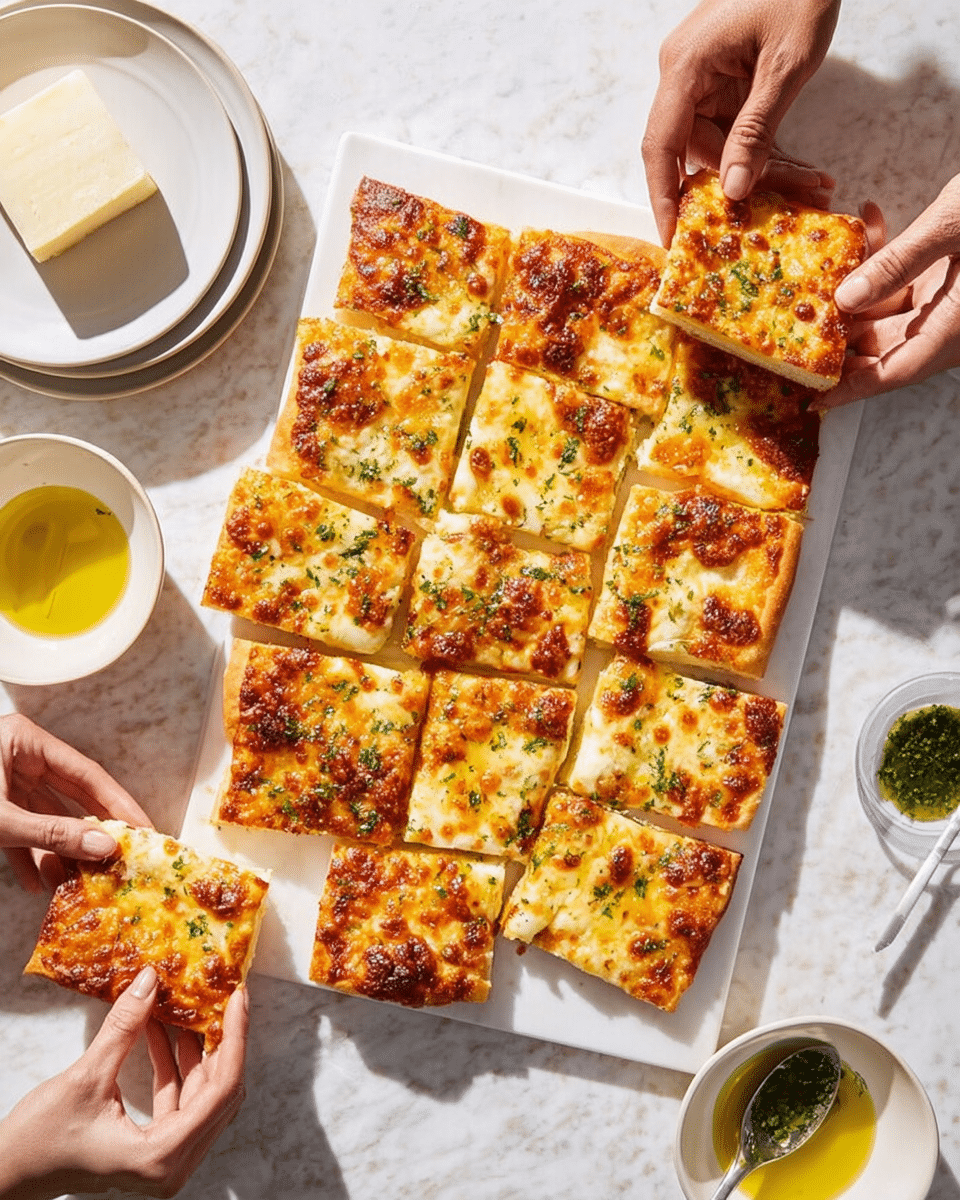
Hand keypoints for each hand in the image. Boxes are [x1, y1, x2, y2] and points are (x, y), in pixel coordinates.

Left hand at [0, 712, 150, 891]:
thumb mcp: (0, 818)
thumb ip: (50, 833)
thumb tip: (102, 847)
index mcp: (23, 741)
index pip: (86, 773)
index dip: (116, 804)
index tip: (142, 829)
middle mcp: (18, 758)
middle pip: (70, 797)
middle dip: (89, 832)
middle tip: (120, 856)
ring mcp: (3, 782)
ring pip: (44, 818)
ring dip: (57, 852)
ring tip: (77, 880)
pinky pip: (18, 831)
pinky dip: (27, 857)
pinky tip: (37, 883)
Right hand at [0, 967, 247, 1198]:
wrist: (7, 1175)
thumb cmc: (39, 1141)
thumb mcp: (85, 1078)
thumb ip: (124, 1028)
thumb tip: (151, 980)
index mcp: (162, 1156)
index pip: (222, 1089)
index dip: (235, 1038)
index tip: (239, 999)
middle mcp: (171, 1164)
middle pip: (219, 1093)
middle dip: (220, 1041)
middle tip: (221, 997)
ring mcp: (163, 1159)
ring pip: (200, 1096)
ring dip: (194, 1051)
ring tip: (190, 1006)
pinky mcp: (151, 1148)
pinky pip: (178, 1101)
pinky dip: (174, 1066)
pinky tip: (162, 1029)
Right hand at [642, 0, 840, 243]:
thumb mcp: (785, 66)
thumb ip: (756, 130)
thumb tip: (735, 190)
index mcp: (684, 69)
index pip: (660, 148)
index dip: (664, 199)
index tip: (673, 240)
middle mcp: (683, 76)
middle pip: (696, 152)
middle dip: (739, 184)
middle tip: (785, 209)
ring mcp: (703, 78)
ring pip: (720, 145)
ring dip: (763, 168)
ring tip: (812, 185)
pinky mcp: (725, 79)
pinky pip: (736, 129)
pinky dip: (766, 149)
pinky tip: (801, 168)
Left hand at [815, 176, 959, 408]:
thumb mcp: (955, 226)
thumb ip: (897, 263)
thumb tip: (845, 298)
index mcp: (956, 327)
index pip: (894, 372)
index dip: (851, 389)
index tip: (812, 399)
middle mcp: (953, 323)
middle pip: (882, 345)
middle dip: (838, 333)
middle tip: (792, 322)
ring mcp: (953, 301)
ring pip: (889, 311)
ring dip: (855, 287)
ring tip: (820, 261)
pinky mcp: (955, 276)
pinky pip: (908, 281)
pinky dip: (885, 257)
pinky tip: (870, 219)